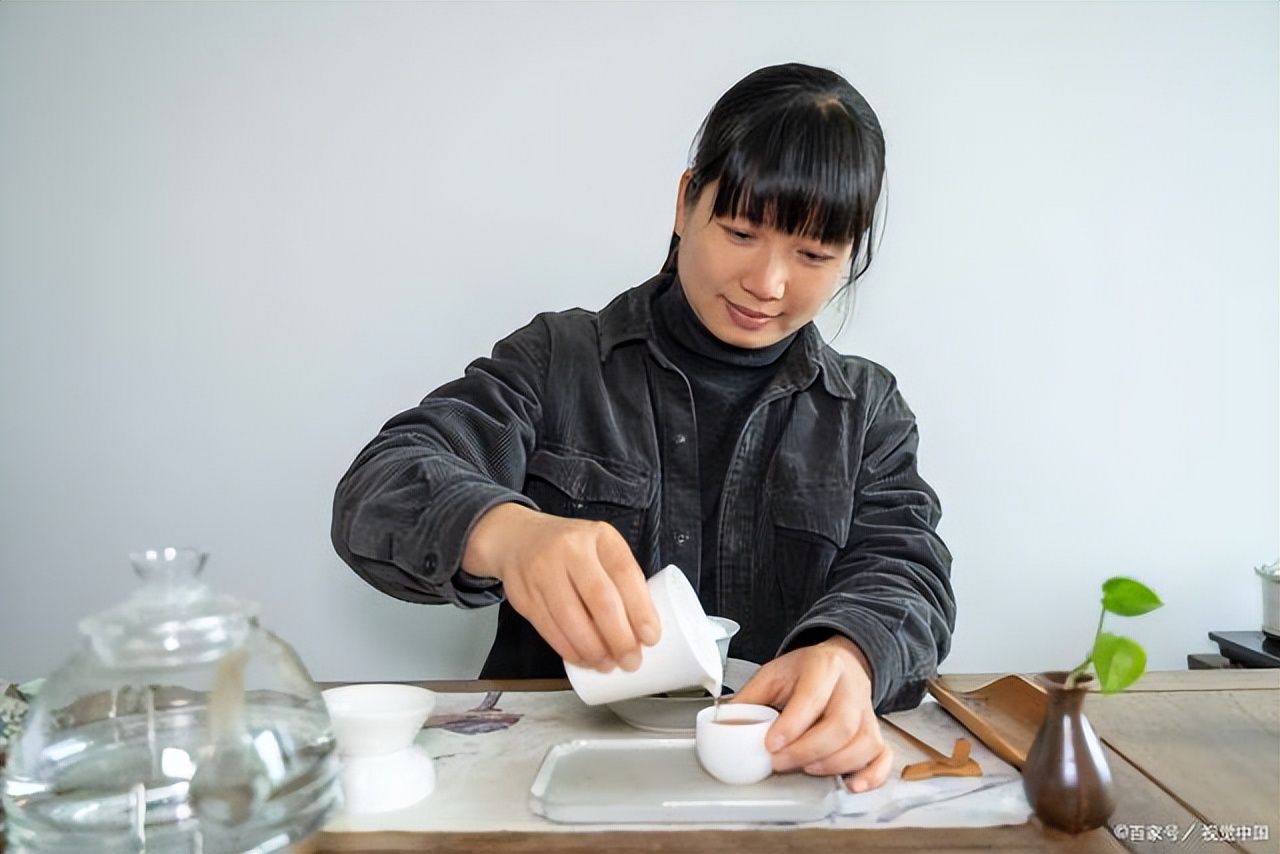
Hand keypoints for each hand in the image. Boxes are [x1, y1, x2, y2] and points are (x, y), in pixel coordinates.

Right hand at [461, 503, 660, 671]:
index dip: (641, 609)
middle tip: (631, 661)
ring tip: (608, 664)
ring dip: (593, 649)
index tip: (651, 637)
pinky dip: (569, 650)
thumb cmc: (573, 550)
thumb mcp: (601, 549)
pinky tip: (583, 658)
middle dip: (619, 638)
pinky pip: (549, 629)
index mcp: (600, 536)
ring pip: (571, 619)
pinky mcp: (523, 594)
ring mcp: (542, 571)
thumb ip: (620, 580)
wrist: (518, 539)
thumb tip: (642, 630)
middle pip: (600, 599)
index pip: (625, 573)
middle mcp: (570, 549)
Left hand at [731, 635, 892, 792]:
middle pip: (841, 724)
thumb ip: (749, 698)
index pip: (812, 697)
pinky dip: (872, 774)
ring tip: (808, 769)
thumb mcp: (774, 673)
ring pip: (864, 742)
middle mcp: (851, 689)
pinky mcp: (877, 733)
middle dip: (808, 750)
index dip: (792, 725)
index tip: (770, 744)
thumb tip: (723, 724)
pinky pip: (883, 756)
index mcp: (823, 667)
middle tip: (780, 762)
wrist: (842, 661)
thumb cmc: (806, 671)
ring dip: (836, 763)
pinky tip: (852, 784)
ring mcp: (868, 713)